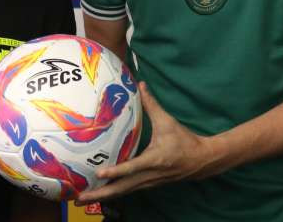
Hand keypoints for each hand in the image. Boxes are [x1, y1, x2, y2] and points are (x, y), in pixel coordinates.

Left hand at [76, 83, 219, 203]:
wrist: (202, 160)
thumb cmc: (184, 140)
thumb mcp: (168, 121)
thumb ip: (152, 104)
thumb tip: (140, 84)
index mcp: (155, 159)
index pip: (133, 167)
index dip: (116, 171)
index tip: (99, 173)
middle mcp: (150, 175)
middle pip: (123, 188)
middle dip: (101, 193)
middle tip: (80, 197)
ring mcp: (149, 182)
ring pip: (124, 192)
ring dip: (104, 196)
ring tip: (82, 199)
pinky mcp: (148, 184)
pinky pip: (128, 190)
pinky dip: (113, 194)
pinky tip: (100, 194)